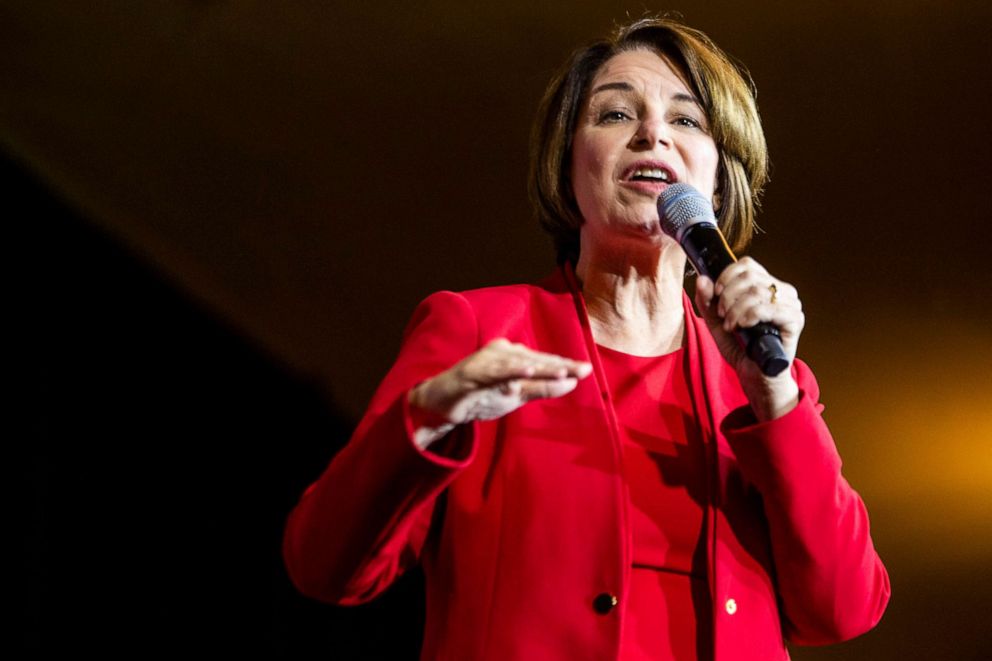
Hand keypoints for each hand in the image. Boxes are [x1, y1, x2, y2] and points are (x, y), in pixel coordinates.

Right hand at [408, 338, 592, 448]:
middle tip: (583, 369)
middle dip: (559, 364)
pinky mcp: (471, 372)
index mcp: (512, 356)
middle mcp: (501, 353)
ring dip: (541, 367)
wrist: (442, 405)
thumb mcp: (517, 395)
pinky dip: (512, 370)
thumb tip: (572, 382)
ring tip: (563, 370)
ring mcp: (485, 361)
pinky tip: (528, 371)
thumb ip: (542, 388)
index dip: (564, 365)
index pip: (543, 360)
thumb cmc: (481, 397)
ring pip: (518, 364)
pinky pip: (494, 371)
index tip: (586, 369)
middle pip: (534, 359)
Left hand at [694, 257, 803, 420]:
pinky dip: (747, 316)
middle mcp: (782, 291)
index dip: (726, 277)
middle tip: (723, 315)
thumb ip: (708, 302)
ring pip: (756, 291)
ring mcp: (791, 305)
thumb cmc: (742, 350)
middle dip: (727, 295)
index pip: (746, 265)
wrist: (757, 377)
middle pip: (749, 276)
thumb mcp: (717, 323)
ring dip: (735, 309)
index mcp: (767, 286)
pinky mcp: (794, 320)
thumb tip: (703, 279)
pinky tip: (742, 327)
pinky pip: (767, 308)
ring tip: (731, 325)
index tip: (716, 294)